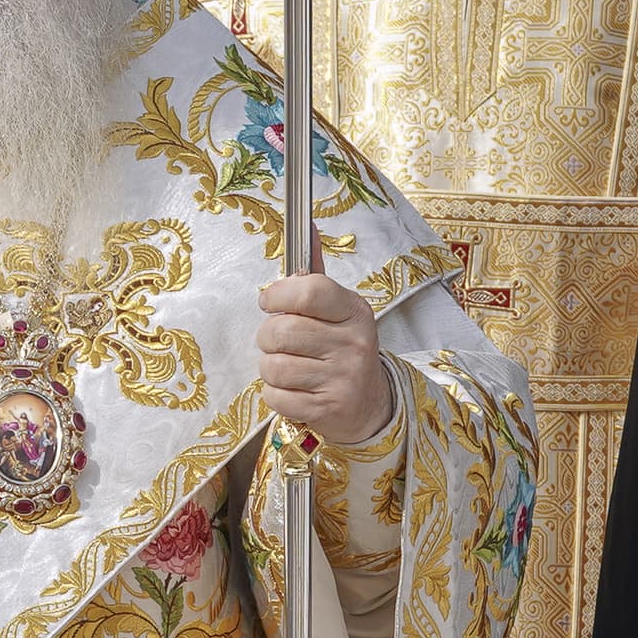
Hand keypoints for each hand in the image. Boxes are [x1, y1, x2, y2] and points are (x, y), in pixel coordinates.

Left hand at [258, 272, 395, 445]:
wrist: (369, 404)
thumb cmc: (342, 350)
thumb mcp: (338, 310)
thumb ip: (316, 276)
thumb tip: (308, 229)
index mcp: (355, 311)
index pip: (309, 291)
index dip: (278, 294)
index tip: (268, 302)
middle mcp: (354, 343)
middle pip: (282, 331)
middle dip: (267, 336)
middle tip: (278, 342)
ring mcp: (343, 378)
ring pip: (273, 366)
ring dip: (270, 367)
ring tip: (289, 366)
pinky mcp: (328, 409)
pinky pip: (276, 396)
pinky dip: (276, 394)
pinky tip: (294, 389)